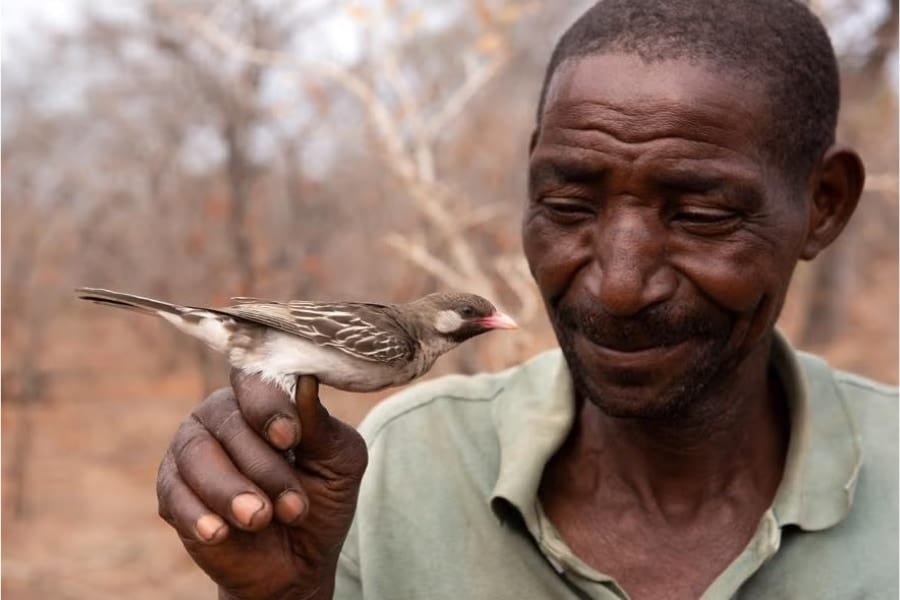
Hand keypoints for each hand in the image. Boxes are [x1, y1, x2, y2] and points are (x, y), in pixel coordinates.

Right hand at [156, 371, 367, 599]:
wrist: (297, 562)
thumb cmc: (321, 499)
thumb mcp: (339, 463)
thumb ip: (321, 426)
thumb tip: (307, 381)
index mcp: (264, 397)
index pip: (255, 379)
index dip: (269, 406)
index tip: (289, 439)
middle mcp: (222, 414)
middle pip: (230, 421)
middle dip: (264, 467)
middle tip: (293, 508)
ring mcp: (192, 450)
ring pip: (197, 454)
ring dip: (230, 490)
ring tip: (260, 519)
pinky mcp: (172, 491)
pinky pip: (175, 494)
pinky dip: (199, 514)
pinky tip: (220, 532)